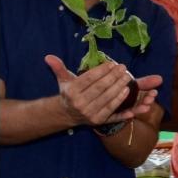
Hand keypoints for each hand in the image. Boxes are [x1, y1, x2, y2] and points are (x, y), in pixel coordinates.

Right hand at [45, 55, 161, 126]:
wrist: (68, 114)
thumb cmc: (69, 93)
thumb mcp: (63, 80)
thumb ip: (59, 68)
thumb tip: (49, 57)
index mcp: (71, 92)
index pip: (89, 79)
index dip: (101, 71)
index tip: (112, 64)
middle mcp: (79, 103)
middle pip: (100, 88)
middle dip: (113, 77)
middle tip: (123, 68)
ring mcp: (89, 113)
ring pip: (107, 98)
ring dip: (119, 87)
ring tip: (128, 77)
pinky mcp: (98, 120)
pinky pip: (112, 110)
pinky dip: (120, 102)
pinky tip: (127, 92)